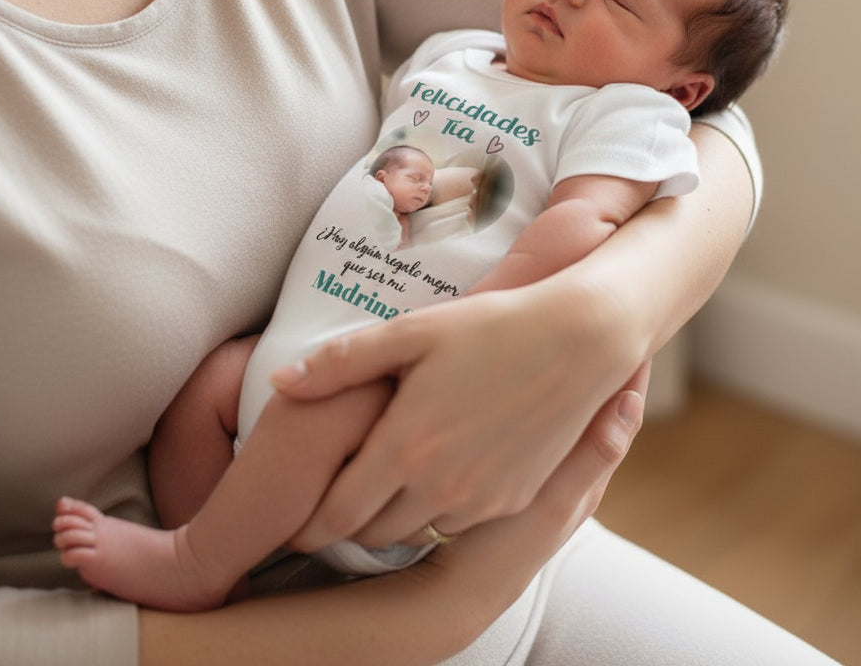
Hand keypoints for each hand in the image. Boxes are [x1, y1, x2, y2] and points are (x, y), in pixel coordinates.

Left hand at [272, 283, 645, 551]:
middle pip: (371, 532)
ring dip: (392, 517)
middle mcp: (440, 485)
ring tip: (383, 482)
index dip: (310, 523)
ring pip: (415, 532)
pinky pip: (459, 521)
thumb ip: (341, 362)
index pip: (337, 513)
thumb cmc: (491, 327)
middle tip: (335, 498)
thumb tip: (281, 384)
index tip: (296, 521)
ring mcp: (480, 498)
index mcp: (405, 446)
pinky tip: (437, 471)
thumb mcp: (411, 333)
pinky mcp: (513, 499)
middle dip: (346, 523)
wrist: (579, 341)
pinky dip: (437, 508)